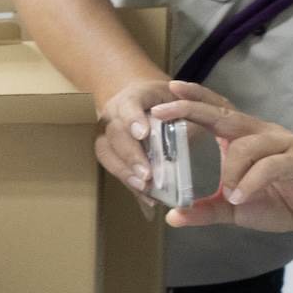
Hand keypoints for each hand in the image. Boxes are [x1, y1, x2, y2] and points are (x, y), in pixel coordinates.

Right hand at [95, 78, 177, 199]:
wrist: (144, 102)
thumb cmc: (166, 101)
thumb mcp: (179, 101)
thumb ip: (183, 117)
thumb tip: (188, 137)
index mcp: (133, 96)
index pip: (128, 105)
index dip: (133, 119)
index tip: (142, 134)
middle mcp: (112, 113)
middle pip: (114, 133)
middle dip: (130, 155)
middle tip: (146, 174)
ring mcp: (105, 132)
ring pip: (105, 151)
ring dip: (124, 171)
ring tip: (143, 187)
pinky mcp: (106, 149)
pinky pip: (112, 166)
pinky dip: (129, 182)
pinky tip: (147, 197)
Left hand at [154, 82, 292, 232]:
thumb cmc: (278, 202)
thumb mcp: (233, 208)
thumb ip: (204, 211)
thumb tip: (172, 217)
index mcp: (243, 138)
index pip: (217, 111)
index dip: (196, 98)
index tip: (170, 88)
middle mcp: (261, 133)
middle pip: (224, 116)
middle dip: (191, 110)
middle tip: (161, 112)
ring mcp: (281, 144)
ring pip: (244, 146)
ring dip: (231, 171)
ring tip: (229, 195)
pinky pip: (269, 165)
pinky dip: (250, 182)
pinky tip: (241, 196)